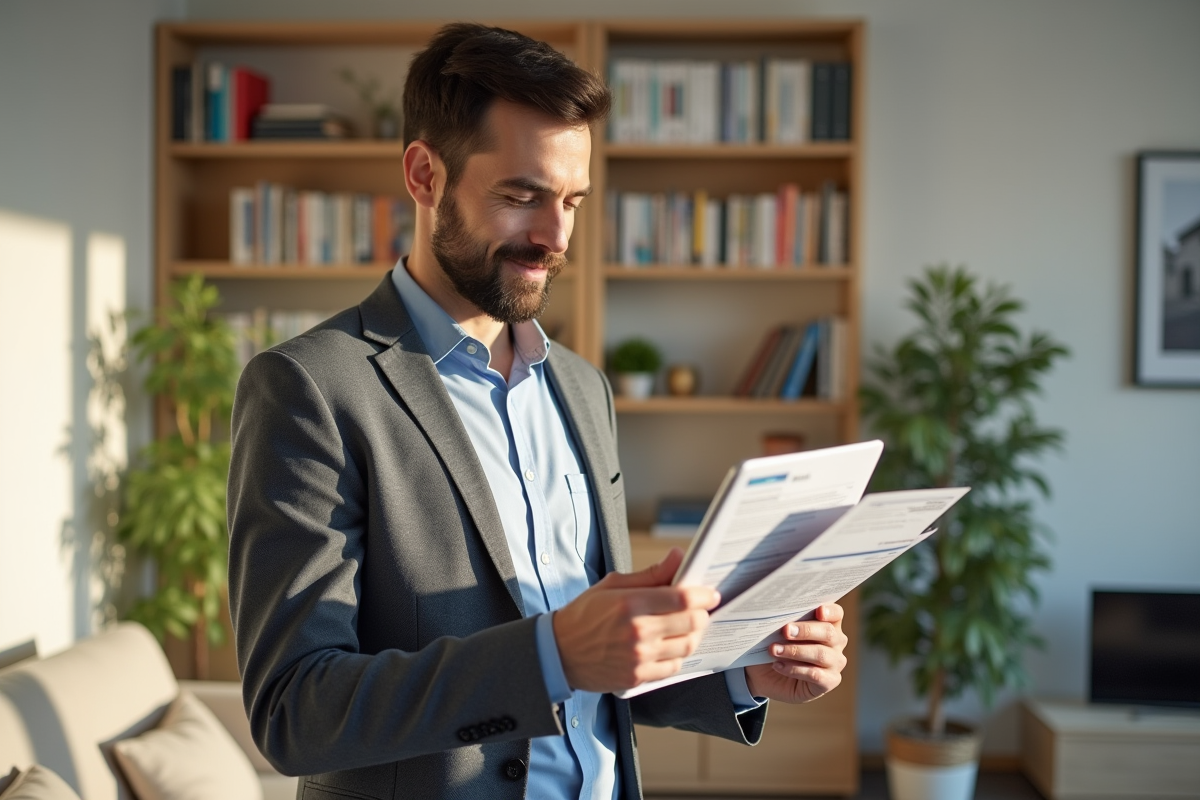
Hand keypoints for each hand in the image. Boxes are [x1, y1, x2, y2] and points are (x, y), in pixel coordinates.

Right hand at [553, 548, 719, 693]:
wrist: (559, 652)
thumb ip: (650, 574)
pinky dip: (677, 655)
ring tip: (686, 626)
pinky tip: (669, 645)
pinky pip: (673, 667)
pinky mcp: (637, 677)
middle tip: (700, 609)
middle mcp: (637, 632)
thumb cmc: (585, 614)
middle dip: (702, 614)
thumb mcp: (613, 585)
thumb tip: (678, 556)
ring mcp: (639, 658)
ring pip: (687, 646)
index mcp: (631, 603)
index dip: (703, 595)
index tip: (710, 593)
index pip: (683, 598)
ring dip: (693, 634)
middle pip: (692, 623)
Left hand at [744, 604, 847, 703]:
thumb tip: (774, 614)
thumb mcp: (777, 632)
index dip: (830, 611)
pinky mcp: (830, 681)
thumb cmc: (777, 645)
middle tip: (785, 631)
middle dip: (806, 630)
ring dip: (795, 651)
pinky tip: (778, 665)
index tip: (818, 611)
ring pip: (821, 654)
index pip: (836, 613)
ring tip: (774, 650)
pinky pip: (815, 675)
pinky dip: (794, 669)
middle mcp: (836, 642)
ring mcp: (835, 662)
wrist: (768, 674)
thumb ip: (783, 622)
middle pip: (828, 632)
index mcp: (828, 623)